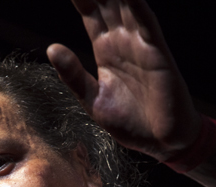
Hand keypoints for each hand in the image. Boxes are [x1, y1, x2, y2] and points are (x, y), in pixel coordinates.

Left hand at [48, 0, 200, 161]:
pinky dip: (137, 6)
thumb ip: (73, 75)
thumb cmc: (132, 123)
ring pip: (125, 4)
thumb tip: (52, 47)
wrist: (162, 144)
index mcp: (106, 48)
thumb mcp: (92, 100)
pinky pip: (146, 24)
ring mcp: (141, 44)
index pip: (88, 8)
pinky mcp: (157, 55)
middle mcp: (122, 39)